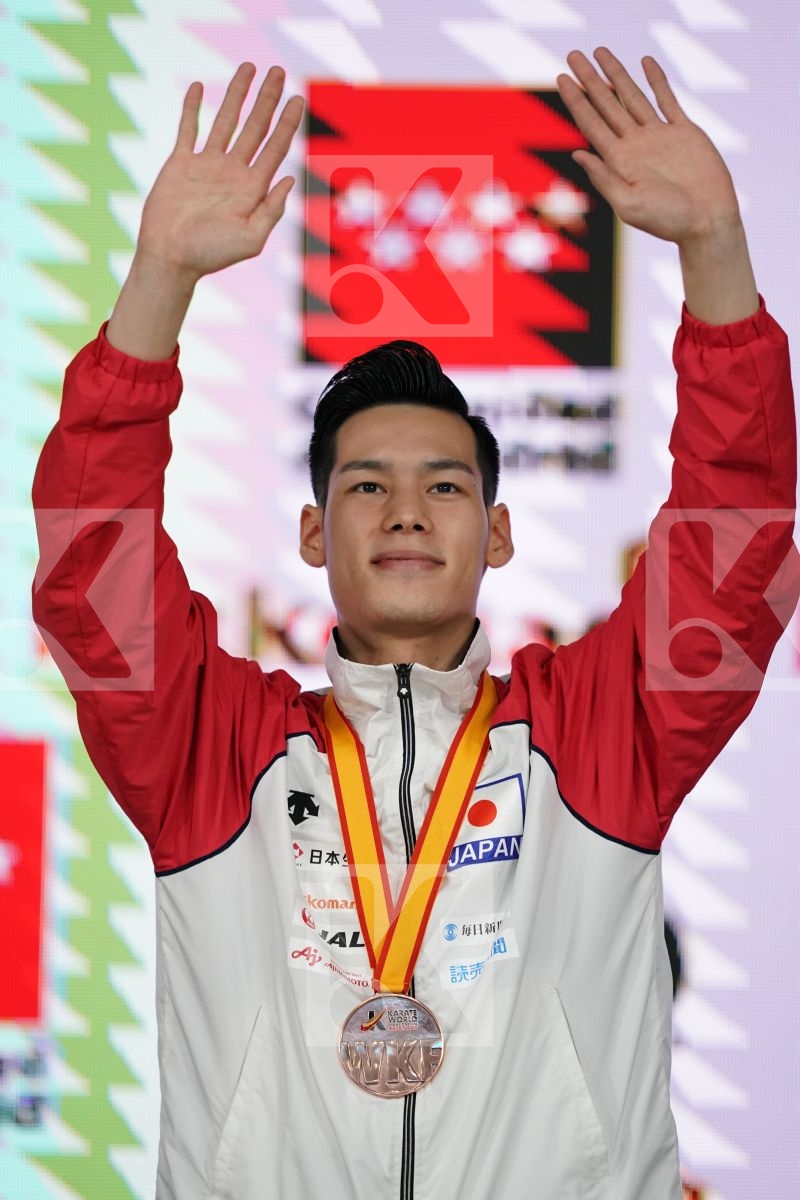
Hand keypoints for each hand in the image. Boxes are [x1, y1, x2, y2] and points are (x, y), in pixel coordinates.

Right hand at [136, 63, 303, 281]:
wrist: (170, 258)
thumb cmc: (210, 255)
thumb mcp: (251, 239)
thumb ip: (272, 210)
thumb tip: (290, 179)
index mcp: (252, 188)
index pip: (275, 147)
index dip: (288, 122)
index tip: (298, 98)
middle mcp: (232, 172)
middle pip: (255, 127)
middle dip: (268, 99)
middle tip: (278, 71)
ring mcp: (206, 165)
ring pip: (225, 120)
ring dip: (237, 94)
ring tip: (248, 67)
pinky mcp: (180, 163)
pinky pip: (188, 129)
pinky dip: (191, 108)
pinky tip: (197, 87)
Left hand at [557, 49, 740, 245]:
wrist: (707, 221)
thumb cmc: (668, 221)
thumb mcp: (629, 205)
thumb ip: (604, 178)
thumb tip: (579, 153)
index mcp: (619, 162)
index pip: (591, 123)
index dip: (576, 100)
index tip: (561, 77)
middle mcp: (635, 145)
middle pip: (607, 105)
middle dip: (589, 80)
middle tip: (573, 55)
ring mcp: (659, 137)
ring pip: (633, 96)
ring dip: (617, 74)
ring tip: (601, 51)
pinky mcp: (684, 131)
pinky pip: (667, 100)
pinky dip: (657, 81)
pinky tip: (644, 63)